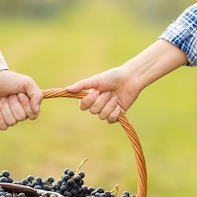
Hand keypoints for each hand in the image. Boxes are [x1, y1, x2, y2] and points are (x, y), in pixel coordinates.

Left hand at [0, 70, 42, 129]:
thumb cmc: (10, 80)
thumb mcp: (27, 83)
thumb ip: (37, 95)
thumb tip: (36, 110)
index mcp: (29, 105)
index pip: (33, 115)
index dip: (26, 105)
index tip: (20, 94)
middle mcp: (20, 112)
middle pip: (21, 117)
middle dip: (14, 104)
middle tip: (10, 94)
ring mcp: (9, 117)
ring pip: (12, 122)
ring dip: (5, 107)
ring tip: (2, 98)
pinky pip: (3, 126)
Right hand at [66, 40, 187, 122]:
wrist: (130, 79)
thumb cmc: (112, 77)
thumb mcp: (96, 80)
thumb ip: (81, 85)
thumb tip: (66, 89)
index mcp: (90, 97)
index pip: (83, 106)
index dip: (90, 100)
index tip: (97, 91)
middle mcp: (97, 105)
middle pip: (93, 111)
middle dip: (102, 101)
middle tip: (109, 92)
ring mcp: (106, 111)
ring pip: (102, 116)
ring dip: (110, 105)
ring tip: (115, 96)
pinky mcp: (116, 115)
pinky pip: (111, 120)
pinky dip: (115, 112)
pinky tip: (119, 105)